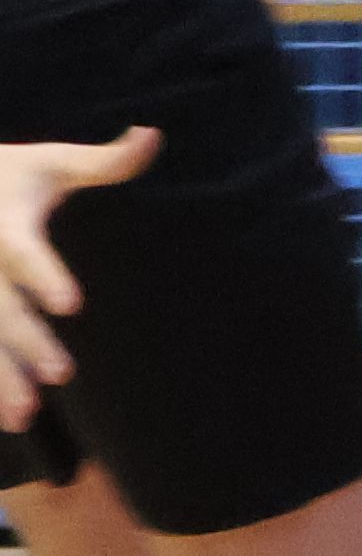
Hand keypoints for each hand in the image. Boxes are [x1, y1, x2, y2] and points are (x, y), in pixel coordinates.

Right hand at [0, 128, 155, 431]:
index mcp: (5, 228)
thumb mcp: (48, 162)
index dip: (44, 277)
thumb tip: (153, 135)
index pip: (24, 255)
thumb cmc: (2, 175)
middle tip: (61, 374)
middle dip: (26, 341)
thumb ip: (102, 161)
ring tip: (26, 415)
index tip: (70, 304)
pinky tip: (4, 420)